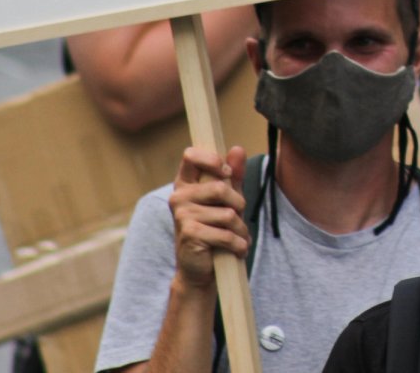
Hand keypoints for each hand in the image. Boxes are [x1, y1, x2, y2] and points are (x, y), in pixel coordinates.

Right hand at [169, 146, 250, 288]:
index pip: (190, 156)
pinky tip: (237, 249)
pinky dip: (238, 244)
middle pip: (219, 188)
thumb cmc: (214, 228)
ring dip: (240, 229)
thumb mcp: (227, 199)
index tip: (226, 173)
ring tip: (238, 236)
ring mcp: (182, 216)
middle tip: (239, 216)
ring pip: (227, 214)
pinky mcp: (190, 235)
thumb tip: (237, 149)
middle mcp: (179, 197)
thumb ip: (232, 174)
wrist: (200, 269)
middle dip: (238, 204)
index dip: (212, 160)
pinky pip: (226, 234)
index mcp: (185, 183)